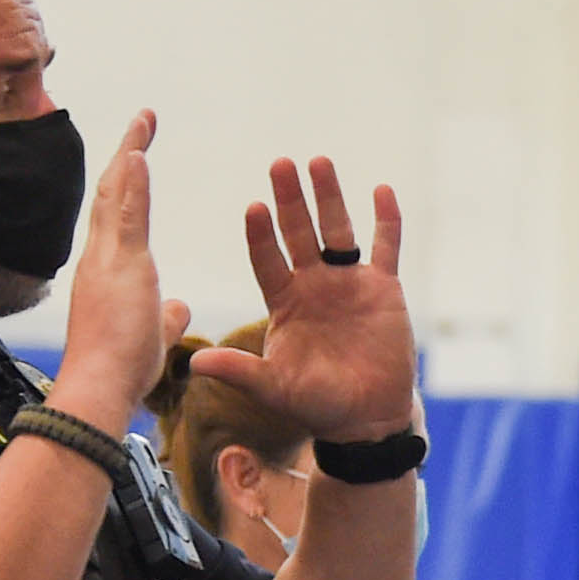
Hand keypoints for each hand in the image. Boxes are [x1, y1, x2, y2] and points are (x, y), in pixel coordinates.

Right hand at [49, 108, 170, 429]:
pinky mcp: (119, 268)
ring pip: (116, 196)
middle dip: (126, 157)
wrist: (97, 390)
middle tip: (141, 124)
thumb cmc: (119, 372)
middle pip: (111, 196)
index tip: (138, 157)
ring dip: (131, 156)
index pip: (117, 219)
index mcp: (108, 274)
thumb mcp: (154, 337)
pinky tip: (138, 155)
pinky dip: (132, 184)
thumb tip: (178, 308)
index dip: (127, 186)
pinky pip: (126, 216)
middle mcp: (100, 259)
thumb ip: (166, 318)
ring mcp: (106, 260)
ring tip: (144, 124)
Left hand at [189, 157, 416, 445]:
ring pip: (338, 231)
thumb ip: (239, 371)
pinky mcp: (384, 289)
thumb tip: (192, 364)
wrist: (366, 418)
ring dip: (329, 196)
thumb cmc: (317, 405)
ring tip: (319, 162)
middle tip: (280, 164)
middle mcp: (313, 284)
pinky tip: (382, 190)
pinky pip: (385, 248)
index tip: (254, 207)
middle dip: (290, 199)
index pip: (267, 258)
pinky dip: (386, 220)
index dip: (261, 234)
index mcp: (284, 301)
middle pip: (299, 232)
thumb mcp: (273, 388)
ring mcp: (348, 283)